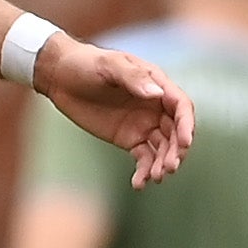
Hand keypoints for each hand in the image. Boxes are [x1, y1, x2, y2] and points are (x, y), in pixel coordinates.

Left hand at [37, 37, 194, 187]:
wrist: (61, 77)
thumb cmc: (87, 64)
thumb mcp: (108, 65)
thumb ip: (133, 77)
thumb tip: (157, 95)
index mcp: (157, 85)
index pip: (181, 107)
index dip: (186, 125)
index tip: (185, 143)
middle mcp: (156, 106)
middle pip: (176, 132)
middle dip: (176, 150)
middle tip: (169, 167)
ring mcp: (144, 124)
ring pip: (162, 148)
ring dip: (162, 163)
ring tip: (155, 177)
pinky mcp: (129, 139)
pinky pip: (144, 157)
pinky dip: (144, 171)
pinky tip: (139, 184)